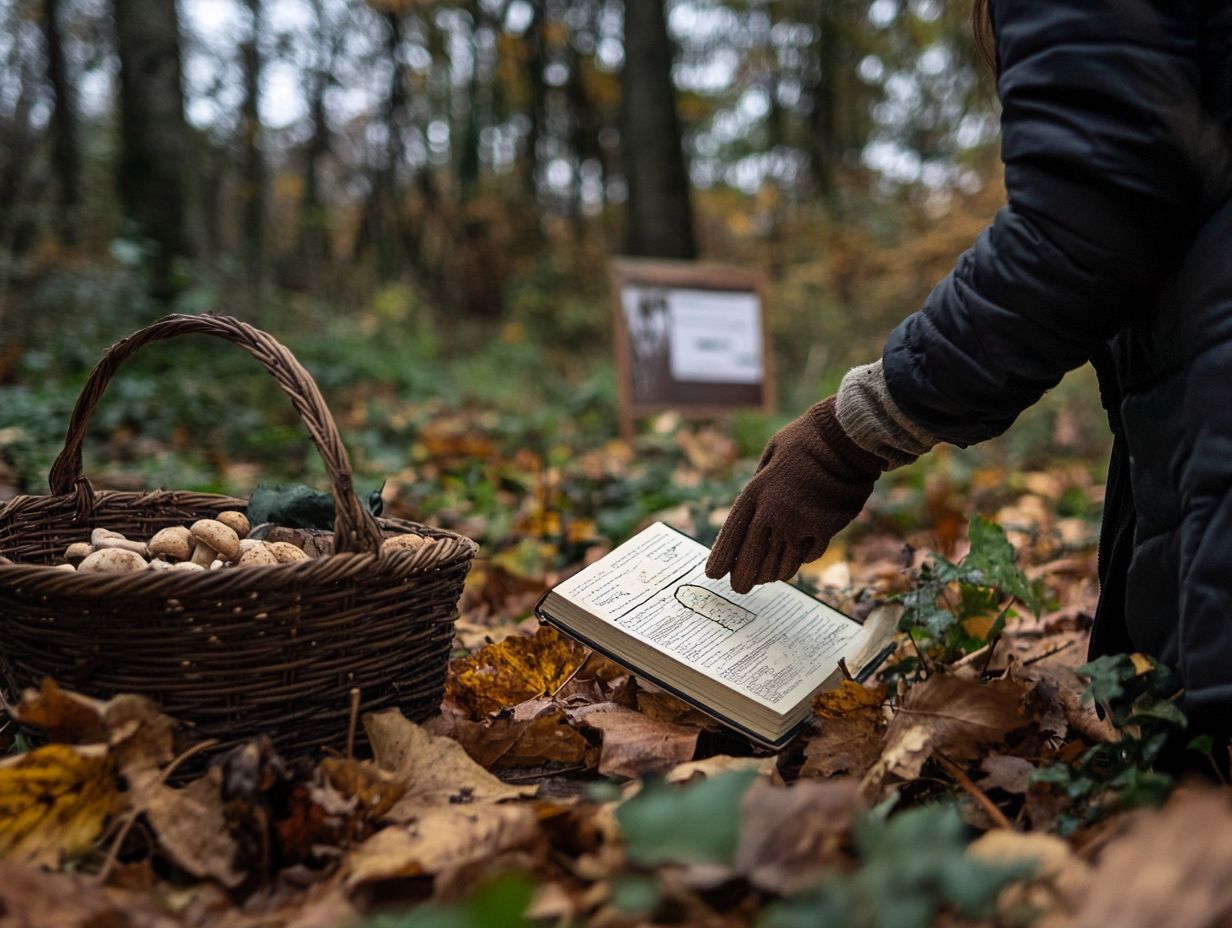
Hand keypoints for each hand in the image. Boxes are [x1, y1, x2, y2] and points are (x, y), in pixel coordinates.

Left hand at [705, 396, 886, 592]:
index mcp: (756, 492)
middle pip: (754, 557)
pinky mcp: (825, 529)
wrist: (846, 439)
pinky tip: (796, 560)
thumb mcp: (772, 454)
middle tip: (740, 587)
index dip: (722, 557)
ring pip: (781, 563)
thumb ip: (761, 483)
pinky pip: (808, 555)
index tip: (714, 574)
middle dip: (745, 576)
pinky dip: (801, 559)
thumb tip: (755, 508)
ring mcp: (800, 523)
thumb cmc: (806, 440)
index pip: (732, 533)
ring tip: (767, 577)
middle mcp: (774, 513)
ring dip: (772, 573)